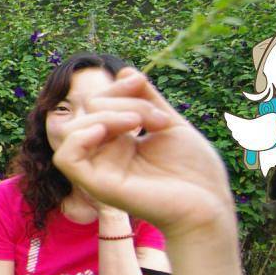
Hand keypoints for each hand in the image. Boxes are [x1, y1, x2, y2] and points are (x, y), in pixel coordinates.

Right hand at [50, 69, 236, 240]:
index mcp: (119, 140)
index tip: (146, 90)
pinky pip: (66, 158)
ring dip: (106, 115)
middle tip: (158, 121)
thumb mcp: (170, 123)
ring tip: (138, 124)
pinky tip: (107, 131)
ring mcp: (99, 169)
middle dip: (123, 102)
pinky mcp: (98, 185)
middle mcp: (104, 154)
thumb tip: (124, 70)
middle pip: (88, 110)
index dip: (117, 87)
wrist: (209, 204)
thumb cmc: (195, 171)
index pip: (98, 102)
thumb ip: (146, 98)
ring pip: (72, 129)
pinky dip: (80, 137)